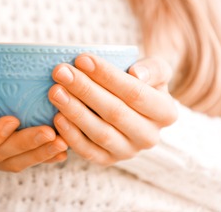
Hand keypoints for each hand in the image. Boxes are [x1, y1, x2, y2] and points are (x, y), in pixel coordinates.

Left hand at [48, 54, 176, 165]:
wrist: (132, 104)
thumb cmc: (140, 81)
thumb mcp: (155, 69)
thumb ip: (152, 68)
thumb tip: (136, 74)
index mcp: (166, 112)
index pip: (135, 93)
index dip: (107, 76)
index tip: (81, 58)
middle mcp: (150, 136)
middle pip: (115, 112)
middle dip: (85, 90)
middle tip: (60, 72)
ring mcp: (128, 152)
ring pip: (100, 133)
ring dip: (74, 111)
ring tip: (55, 91)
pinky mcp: (108, 161)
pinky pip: (88, 151)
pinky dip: (71, 135)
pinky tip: (57, 116)